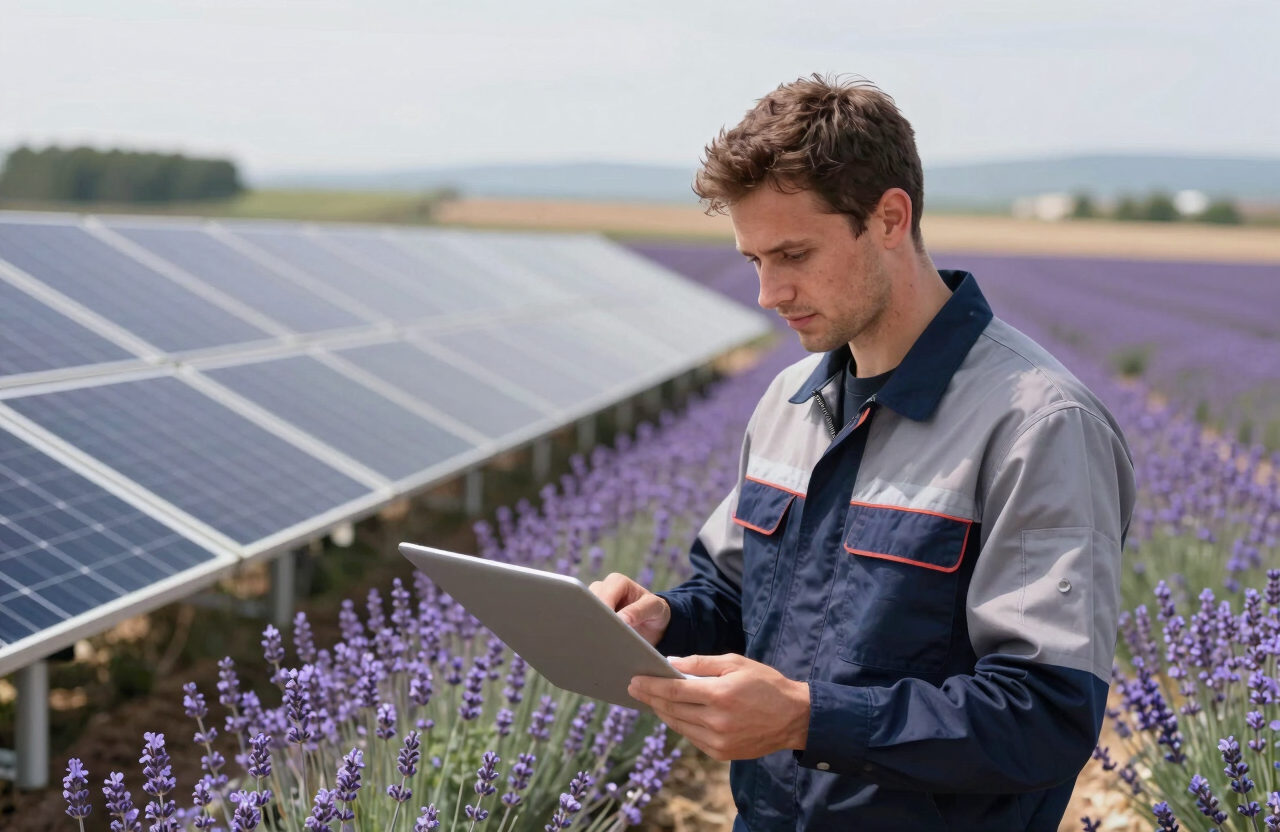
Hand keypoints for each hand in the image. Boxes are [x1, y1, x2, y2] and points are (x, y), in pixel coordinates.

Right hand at [589, 572, 670, 645]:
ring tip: (598, 641)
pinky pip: (584, 622)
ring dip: (589, 626)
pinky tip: (594, 642)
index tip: (607, 627)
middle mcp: (603, 588)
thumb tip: (621, 619)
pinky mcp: (591, 616)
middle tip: (601, 637)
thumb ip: (639, 611)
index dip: (604, 610)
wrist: (653, 624)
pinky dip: (588, 631)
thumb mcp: (653, 608)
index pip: (604, 595)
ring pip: (582, 612)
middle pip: (589, 602)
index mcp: (617, 582)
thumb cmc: (654, 612)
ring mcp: (594, 602)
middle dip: (594, 618)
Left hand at [628, 654, 809, 761]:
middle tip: (635, 688)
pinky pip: (692, 738)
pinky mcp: (722, 754)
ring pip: (679, 726)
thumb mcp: (734, 663)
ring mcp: (719, 741)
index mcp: (719, 695)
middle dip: (650, 698)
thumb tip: (670, 664)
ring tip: (650, 700)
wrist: (794, 717)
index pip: (673, 691)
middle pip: (671, 710)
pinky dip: (680, 725)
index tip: (635, 680)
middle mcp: (717, 721)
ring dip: (662, 713)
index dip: (650, 686)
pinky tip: (673, 714)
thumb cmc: (765, 684)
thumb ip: (700, 663)